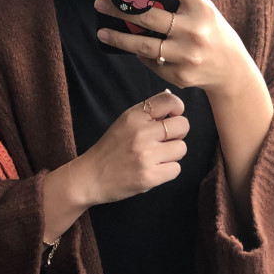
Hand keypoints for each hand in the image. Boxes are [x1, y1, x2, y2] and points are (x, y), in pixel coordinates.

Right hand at [75, 89, 188, 205]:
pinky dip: (168, 171)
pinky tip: (154, 170)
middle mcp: (142, 133)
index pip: (169, 101)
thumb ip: (147, 112)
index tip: (172, 118)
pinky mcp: (150, 176)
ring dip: (173, 154)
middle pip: (182, 126)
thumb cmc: (110, 149)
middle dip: (178, 134)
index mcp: (134, 116)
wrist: (90, 177)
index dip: (177, 109)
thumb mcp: (124, 123)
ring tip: (157, 158)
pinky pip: (176, 169)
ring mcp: (146, 155)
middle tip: (165, 142)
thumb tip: (170, 96)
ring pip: (181, 149)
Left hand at [94, 0, 254, 97]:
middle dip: (121, 8)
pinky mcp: (179, 75)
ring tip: (102, 31)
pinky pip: (152, 62)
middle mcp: (194, 31)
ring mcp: (186, 55)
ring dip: (119, 37)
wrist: (230, 70)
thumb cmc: (212, 34)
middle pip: (149, 16)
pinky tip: (132, 48)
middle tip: (101, 2)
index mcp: (202, 8)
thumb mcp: (204, 10)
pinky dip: (141, 54)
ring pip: (144, 45)